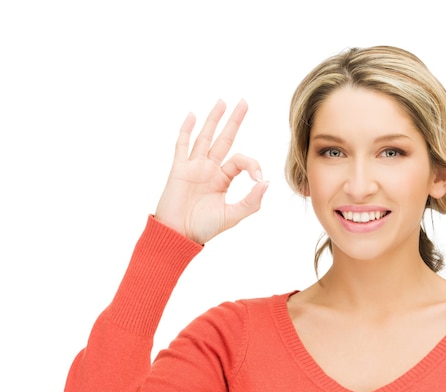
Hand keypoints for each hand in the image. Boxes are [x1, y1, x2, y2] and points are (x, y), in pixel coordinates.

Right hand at [155, 99, 267, 243]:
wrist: (178, 235)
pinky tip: (192, 115)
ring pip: (205, 137)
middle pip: (224, 139)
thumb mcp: (233, 215)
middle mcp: (209, 169)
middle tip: (243, 102)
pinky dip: (186, 130)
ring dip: (214, 119)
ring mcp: (193, 167)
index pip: (240, 160)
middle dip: (234, 121)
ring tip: (222, 102)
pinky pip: (182, 145)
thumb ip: (251, 201)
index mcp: (222, 179)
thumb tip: (266, 182)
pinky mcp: (179, 169)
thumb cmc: (203, 228)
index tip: (258, 178)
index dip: (252, 165)